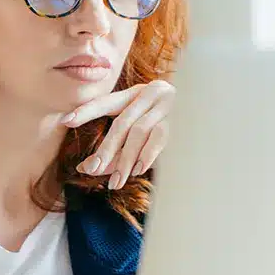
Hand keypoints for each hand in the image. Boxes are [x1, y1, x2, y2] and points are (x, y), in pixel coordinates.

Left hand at [61, 80, 175, 189]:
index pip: (106, 102)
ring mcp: (168, 106)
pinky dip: (146, 154)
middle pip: (121, 124)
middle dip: (106, 149)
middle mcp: (151, 94)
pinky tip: (137, 170)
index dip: (86, 111)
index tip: (65, 121)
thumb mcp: (137, 133)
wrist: (209, 117)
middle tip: (92, 170)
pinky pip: (160, 138)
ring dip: (125, 159)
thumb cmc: (166, 128)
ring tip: (116, 181)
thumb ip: (114, 149)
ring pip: (138, 133)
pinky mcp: (183, 120)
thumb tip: (85, 168)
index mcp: (135, 94)